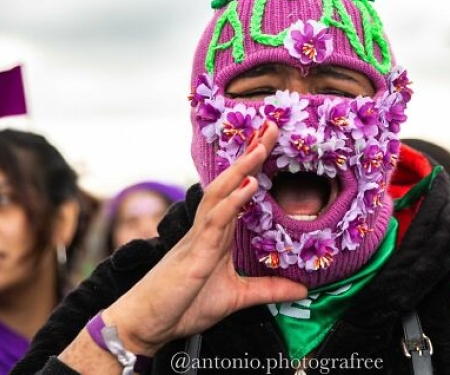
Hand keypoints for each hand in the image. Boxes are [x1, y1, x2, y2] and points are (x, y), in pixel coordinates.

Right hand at [106, 121, 307, 353]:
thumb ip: (269, 290)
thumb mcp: (236, 297)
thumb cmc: (182, 306)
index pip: (237, 191)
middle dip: (250, 154)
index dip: (252, 166)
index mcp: (216, 234)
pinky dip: (233, 201)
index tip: (269, 141)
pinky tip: (249, 185)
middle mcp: (207, 228)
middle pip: (230, 182)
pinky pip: (215, 221)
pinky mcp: (195, 254)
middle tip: (271, 125)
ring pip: (220, 193)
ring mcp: (199, 238)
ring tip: (262, 146)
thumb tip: (304, 290)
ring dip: (242, 168)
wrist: (146, 325)